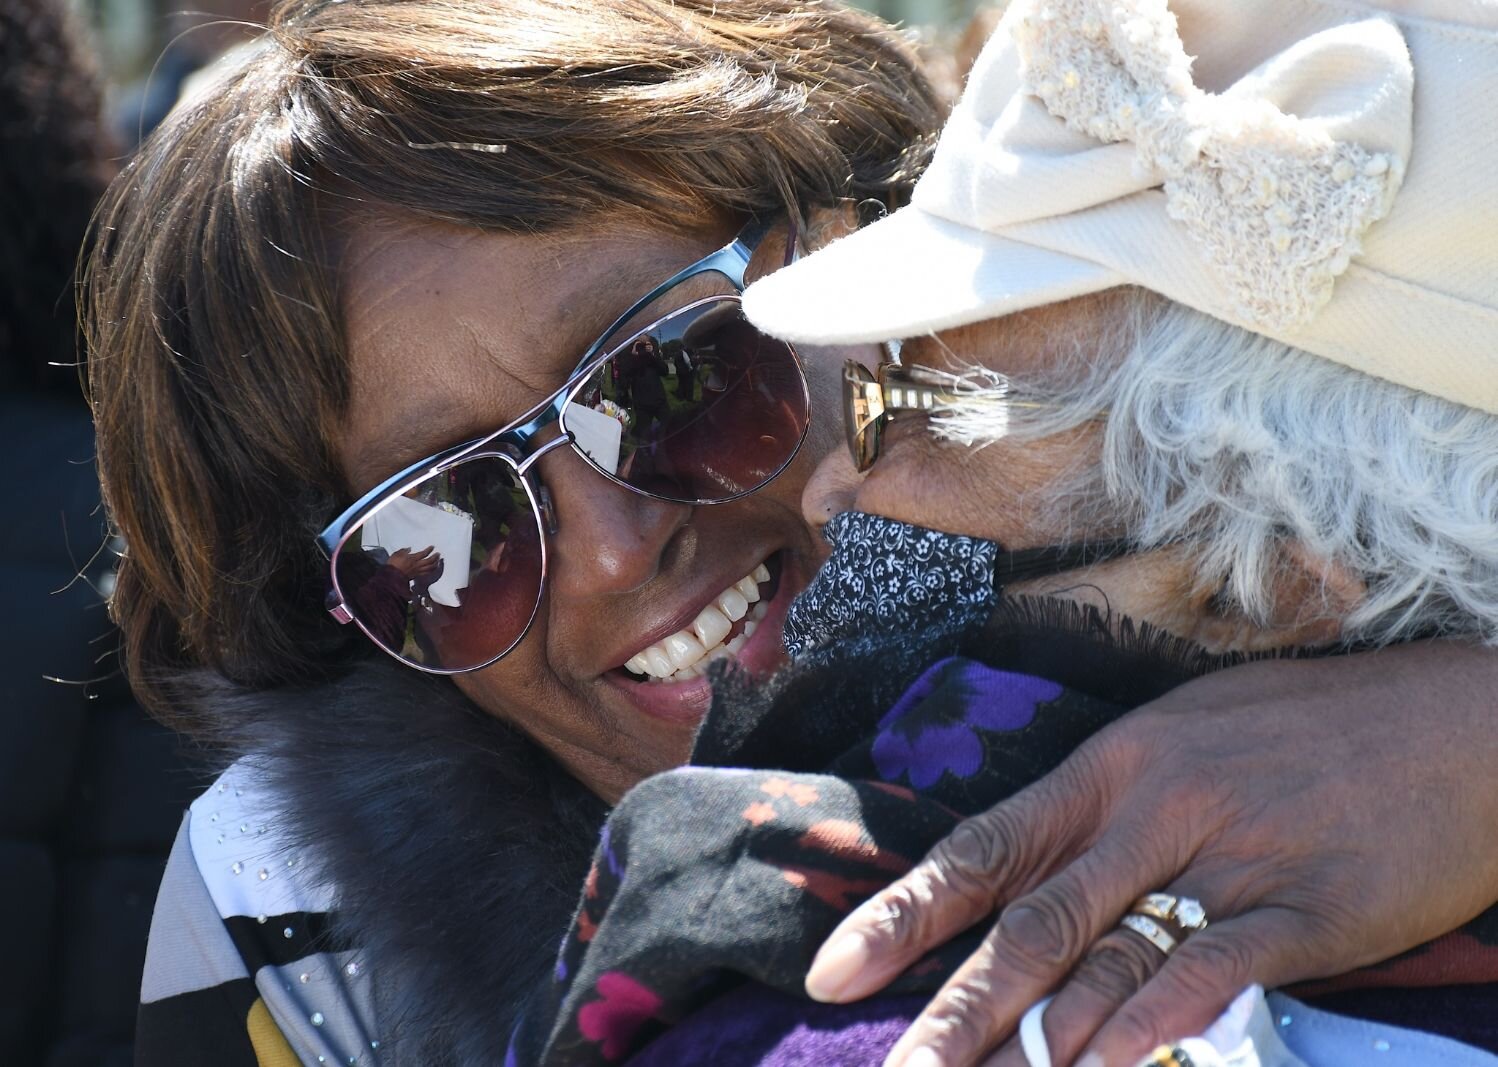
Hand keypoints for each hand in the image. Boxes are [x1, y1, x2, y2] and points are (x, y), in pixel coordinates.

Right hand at [387, 546, 442, 589]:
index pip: (424, 553)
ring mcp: (418, 571)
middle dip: (435, 557)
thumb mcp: (396, 554)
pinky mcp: (417, 576)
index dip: (429, 550)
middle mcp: (417, 565)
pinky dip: (431, 570)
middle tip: (438, 554)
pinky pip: (426, 573)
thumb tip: (410, 548)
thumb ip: (404, 550)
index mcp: (413, 558)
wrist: (392, 577)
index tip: (432, 547)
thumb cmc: (393, 564)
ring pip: (430, 568)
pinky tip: (433, 568)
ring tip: (438, 561)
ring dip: (435, 564)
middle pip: (429, 561)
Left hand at [803, 641, 1497, 1066]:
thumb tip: (1024, 882)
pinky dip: (1154, 1021)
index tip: (833, 972)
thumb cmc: (1302, 727)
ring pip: (1111, 956)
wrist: (1455, 721)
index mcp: (1112, 766)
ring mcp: (1231, 859)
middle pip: (1032, 921)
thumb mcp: (1181, 736)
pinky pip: (1216, 972)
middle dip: (954, 1007)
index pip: (984, 849)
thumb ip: (1102, 813)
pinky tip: (1102, 1061)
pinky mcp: (1307, 909)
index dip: (902, 914)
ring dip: (1039, 1035)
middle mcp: (1155, 811)